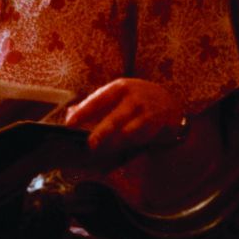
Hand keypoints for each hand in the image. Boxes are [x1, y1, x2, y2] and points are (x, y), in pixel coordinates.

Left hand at [63, 78, 185, 157]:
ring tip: (101, 151)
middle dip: (101, 133)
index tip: (69, 124)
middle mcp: (133, 98)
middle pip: (114, 119)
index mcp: (120, 87)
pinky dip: (126, 146)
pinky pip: (138, 140)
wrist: (168, 101)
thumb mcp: (117, 93)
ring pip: (127, 133)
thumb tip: (70, 112)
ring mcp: (146, 113)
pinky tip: (117, 151)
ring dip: (112, 145)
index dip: (82, 112)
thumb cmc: (135, 97)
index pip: (97, 100)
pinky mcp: (155, 127)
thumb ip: (94, 103)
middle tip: (89, 144)